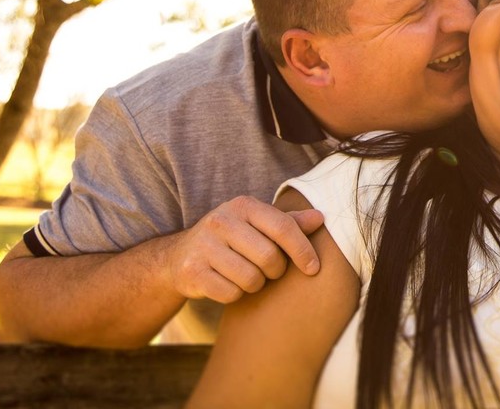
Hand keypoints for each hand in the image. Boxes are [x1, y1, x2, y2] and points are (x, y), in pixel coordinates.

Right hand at [166, 196, 324, 303]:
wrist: (180, 256)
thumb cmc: (232, 238)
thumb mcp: (257, 224)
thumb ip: (288, 222)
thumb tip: (320, 218)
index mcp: (243, 205)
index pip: (283, 227)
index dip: (303, 250)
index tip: (313, 268)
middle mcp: (221, 221)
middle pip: (269, 257)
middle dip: (276, 270)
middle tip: (269, 270)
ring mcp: (203, 246)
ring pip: (251, 279)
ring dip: (255, 284)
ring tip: (247, 274)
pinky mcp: (191, 272)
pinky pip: (230, 294)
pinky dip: (235, 294)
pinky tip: (228, 283)